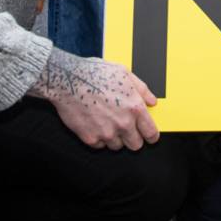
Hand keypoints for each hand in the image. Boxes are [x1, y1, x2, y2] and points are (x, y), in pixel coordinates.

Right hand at [30, 51, 159, 148]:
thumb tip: (152, 101)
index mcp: (135, 107)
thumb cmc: (95, 73)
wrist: (68, 80)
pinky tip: (95, 123)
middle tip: (126, 128)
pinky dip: (99, 138)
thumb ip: (142, 89)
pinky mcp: (90, 138)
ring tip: (107, 121)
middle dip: (133, 138)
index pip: (151, 133)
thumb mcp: (124, 73)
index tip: (149, 135)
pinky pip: (100, 146)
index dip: (151, 135)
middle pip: (136, 145)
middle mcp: (123, 123)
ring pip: (117, 146)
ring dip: (115, 137)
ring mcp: (106, 133)